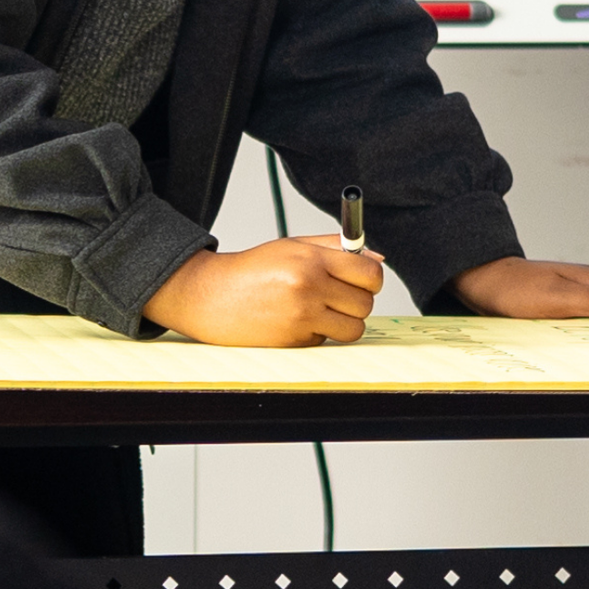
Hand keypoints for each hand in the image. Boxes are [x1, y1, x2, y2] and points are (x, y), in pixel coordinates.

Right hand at [144, 237, 384, 346]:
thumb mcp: (293, 246)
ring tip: (320, 311)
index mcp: (311, 259)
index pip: (369, 274)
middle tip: (338, 296)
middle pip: (365, 303)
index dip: (372, 280)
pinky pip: (326, 340)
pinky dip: (316, 333)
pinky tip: (294, 321)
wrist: (211, 296)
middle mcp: (309, 287)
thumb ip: (335, 247)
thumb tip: (376, 259)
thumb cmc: (252, 270)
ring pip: (353, 329)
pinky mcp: (294, 341)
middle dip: (357, 302)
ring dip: (343, 323)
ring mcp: (301, 317)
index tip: (364, 281)